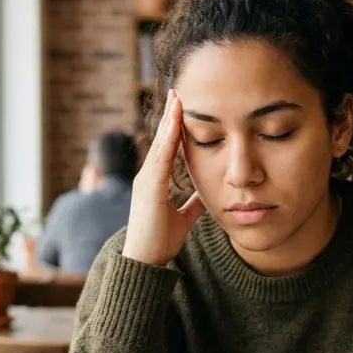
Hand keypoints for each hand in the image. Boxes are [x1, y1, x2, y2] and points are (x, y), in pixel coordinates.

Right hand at [121, 89, 207, 265]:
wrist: (145, 261)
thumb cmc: (159, 241)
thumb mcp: (183, 218)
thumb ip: (192, 203)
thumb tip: (207, 194)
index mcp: (155, 181)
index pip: (167, 148)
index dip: (174, 127)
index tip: (182, 106)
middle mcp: (147, 177)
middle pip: (161, 139)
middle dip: (170, 115)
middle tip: (177, 90)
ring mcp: (146, 181)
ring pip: (160, 144)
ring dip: (169, 121)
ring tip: (177, 98)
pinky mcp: (149, 189)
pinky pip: (160, 160)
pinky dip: (167, 141)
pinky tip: (174, 124)